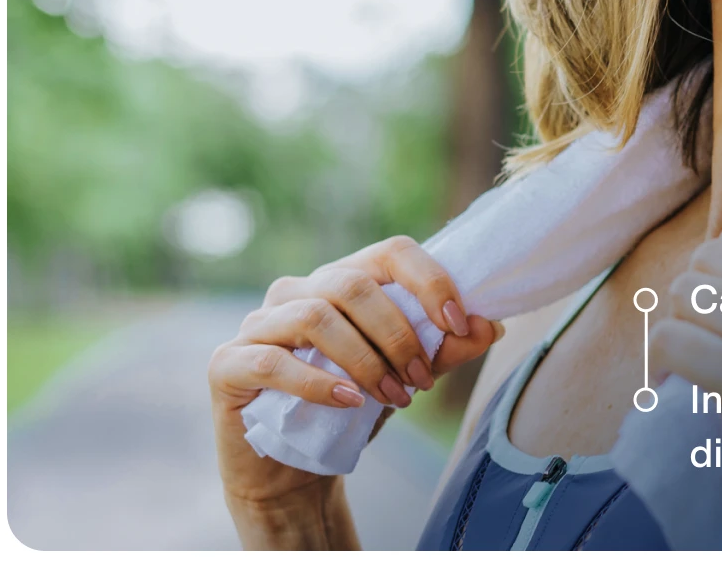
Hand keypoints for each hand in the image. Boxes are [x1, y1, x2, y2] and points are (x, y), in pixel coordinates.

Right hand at [210, 235, 501, 505]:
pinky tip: (350, 404)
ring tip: (394, 398)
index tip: (459, 323)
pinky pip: (274, 360)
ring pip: (316, 316)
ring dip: (366, 360)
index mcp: (341, 279)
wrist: (292, 469)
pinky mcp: (228, 363)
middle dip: (398, 334)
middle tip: (422, 381)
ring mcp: (258, 323)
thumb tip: (492, 324)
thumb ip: (443, 349)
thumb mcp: (403, 375)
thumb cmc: (349, 409)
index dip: (429, 281)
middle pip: (354, 284)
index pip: (390, 252)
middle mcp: (296, 290)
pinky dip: (319, 382)